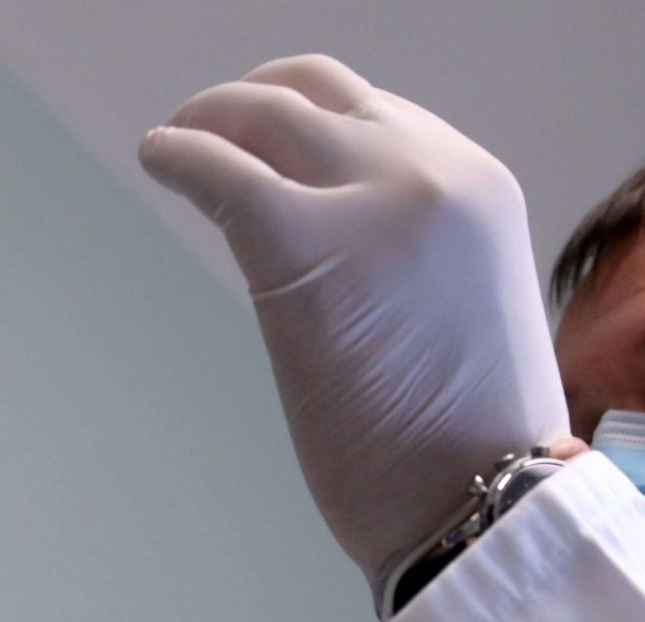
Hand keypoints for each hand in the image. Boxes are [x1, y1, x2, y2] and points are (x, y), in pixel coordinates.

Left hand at [139, 54, 569, 593]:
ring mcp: (370, 204)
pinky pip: (220, 170)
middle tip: (207, 128)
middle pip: (318, 93)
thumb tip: (341, 255)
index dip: (310, 119)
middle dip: (252, 103)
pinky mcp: (304, 246)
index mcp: (479, 189)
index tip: (267, 141)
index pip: (378, 114)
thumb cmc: (474, 450)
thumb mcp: (466, 315)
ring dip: (207, 119)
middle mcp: (432, 174)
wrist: (486, 504)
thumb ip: (416, 259)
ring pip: (264, 116)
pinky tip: (158, 161)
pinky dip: (178, 153)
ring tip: (175, 145)